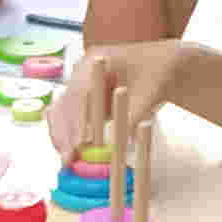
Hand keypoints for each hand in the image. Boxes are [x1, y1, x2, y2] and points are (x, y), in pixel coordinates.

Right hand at [51, 37, 184, 162]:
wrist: (161, 65)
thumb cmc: (157, 74)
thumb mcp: (149, 94)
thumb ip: (133, 116)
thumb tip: (119, 143)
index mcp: (95, 61)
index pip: (78, 92)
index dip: (76, 120)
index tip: (78, 144)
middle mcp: (81, 71)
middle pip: (63, 104)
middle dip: (63, 133)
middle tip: (68, 160)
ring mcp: (79, 84)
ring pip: (60, 112)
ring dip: (62, 136)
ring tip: (68, 161)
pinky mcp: (81, 99)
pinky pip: (67, 117)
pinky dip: (67, 134)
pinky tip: (71, 153)